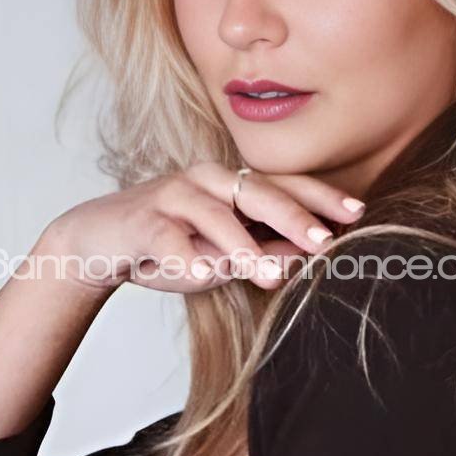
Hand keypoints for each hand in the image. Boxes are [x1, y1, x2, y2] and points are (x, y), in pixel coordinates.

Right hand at [35, 163, 365, 293]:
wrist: (97, 242)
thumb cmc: (169, 245)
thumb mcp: (222, 254)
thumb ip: (263, 251)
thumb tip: (308, 257)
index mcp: (234, 184)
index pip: (286, 185)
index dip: (321, 198)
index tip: (358, 214)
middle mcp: (208, 180)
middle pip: (259, 193)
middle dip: (294, 218)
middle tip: (324, 242)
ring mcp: (173, 196)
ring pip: (215, 216)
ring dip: (243, 247)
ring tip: (267, 274)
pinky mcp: (142, 220)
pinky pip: (167, 239)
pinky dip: (183, 258)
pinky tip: (198, 275)